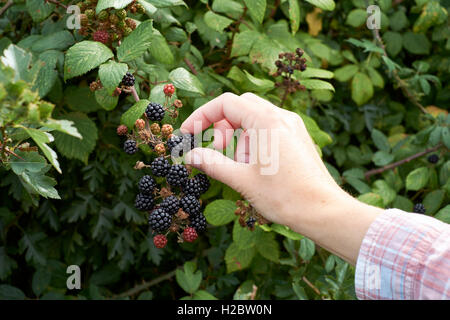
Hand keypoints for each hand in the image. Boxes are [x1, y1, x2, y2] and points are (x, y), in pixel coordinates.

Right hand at [181, 93, 381, 263]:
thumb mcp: (242, 180)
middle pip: (240, 107)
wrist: (323, 212)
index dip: (202, 116)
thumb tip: (190, 155)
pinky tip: (254, 167)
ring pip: (253, 119)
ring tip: (240, 167)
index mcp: (267, 121)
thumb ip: (212, 163)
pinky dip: (253, 142)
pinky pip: (267, 129)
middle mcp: (282, 117)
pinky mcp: (296, 138)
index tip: (189, 134)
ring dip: (237, 138)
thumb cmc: (285, 197)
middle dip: (221, 126)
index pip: (226, 103)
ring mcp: (291, 126)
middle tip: (215, 150)